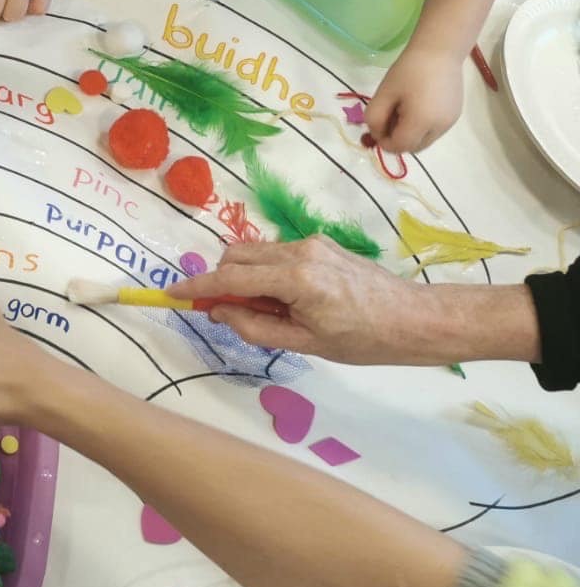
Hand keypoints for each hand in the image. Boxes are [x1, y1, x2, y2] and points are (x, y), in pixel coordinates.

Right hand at [182, 237, 433, 364]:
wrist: (413, 319)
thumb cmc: (363, 340)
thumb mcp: (306, 343)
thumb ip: (256, 327)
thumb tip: (219, 313)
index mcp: (296, 279)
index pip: (231, 278)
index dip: (198, 286)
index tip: (172, 294)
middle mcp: (299, 251)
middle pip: (236, 255)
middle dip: (221, 280)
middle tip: (230, 313)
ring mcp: (311, 243)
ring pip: (254, 252)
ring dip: (245, 277)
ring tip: (268, 311)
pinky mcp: (320, 243)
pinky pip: (275, 254)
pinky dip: (266, 273)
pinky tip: (287, 300)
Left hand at [365, 43, 463, 152]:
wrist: (440, 50)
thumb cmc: (408, 70)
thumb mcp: (383, 94)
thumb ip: (374, 119)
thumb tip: (377, 135)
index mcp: (421, 122)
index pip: (399, 146)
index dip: (383, 141)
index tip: (376, 125)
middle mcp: (440, 128)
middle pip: (412, 147)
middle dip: (397, 139)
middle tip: (389, 117)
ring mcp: (450, 123)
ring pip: (424, 141)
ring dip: (409, 134)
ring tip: (403, 109)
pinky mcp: (455, 116)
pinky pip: (434, 131)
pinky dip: (421, 127)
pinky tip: (416, 106)